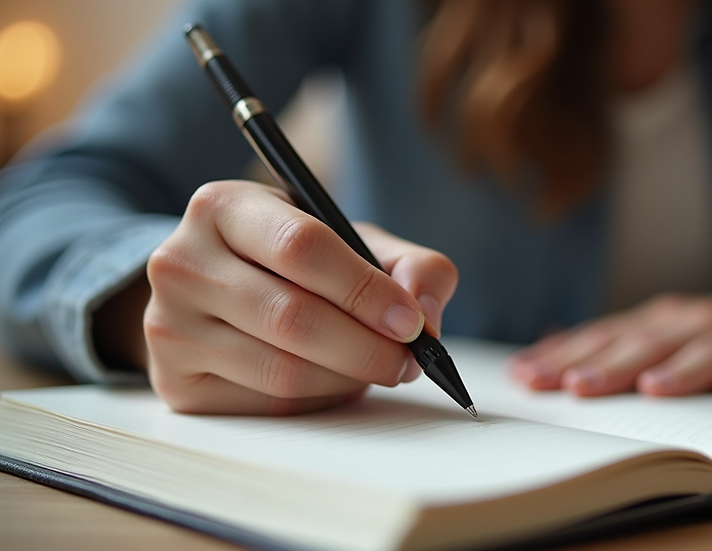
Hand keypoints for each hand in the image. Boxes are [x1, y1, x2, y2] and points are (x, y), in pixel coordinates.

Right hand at [142, 180, 457, 414]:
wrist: (216, 291)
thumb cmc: (294, 262)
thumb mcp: (351, 240)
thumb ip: (409, 265)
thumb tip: (427, 314)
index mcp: (223, 206)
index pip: (302, 247)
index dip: (365, 290)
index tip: (411, 322)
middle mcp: (180, 261)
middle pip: (292, 318)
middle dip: (367, 348)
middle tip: (408, 361)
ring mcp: (168, 326)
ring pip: (281, 371)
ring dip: (347, 379)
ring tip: (377, 368)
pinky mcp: (174, 383)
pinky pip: (266, 406)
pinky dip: (318, 401)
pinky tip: (334, 382)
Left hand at [509, 284, 711, 398]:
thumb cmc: (710, 333)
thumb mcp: (658, 332)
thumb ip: (608, 346)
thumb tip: (540, 358)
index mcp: (656, 321)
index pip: (604, 338)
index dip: (565, 357)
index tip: (527, 377)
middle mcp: (690, 323)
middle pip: (646, 345)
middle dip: (609, 366)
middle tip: (574, 387)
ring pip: (705, 352)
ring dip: (679, 371)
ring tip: (651, 389)